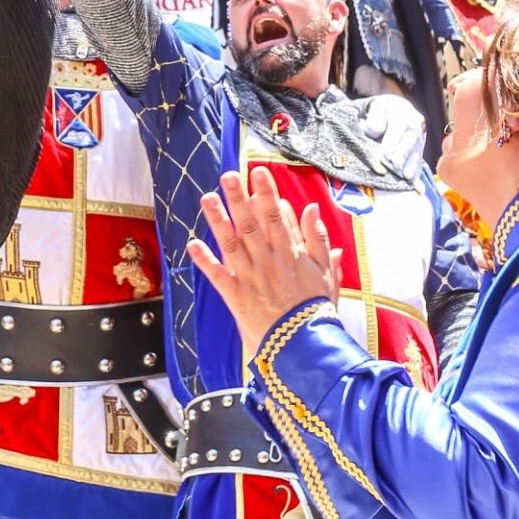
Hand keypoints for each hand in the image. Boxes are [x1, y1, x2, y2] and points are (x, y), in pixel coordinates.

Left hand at [186, 167, 341, 353]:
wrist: (304, 345)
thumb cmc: (315, 310)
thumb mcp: (326, 273)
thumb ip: (318, 239)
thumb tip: (312, 209)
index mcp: (290, 253)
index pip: (277, 216)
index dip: (267, 193)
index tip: (259, 172)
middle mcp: (268, 260)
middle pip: (251, 223)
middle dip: (240, 197)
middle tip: (229, 175)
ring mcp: (250, 277)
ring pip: (232, 242)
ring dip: (218, 220)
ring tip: (207, 197)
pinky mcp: (236, 296)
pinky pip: (218, 275)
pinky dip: (205, 260)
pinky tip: (192, 244)